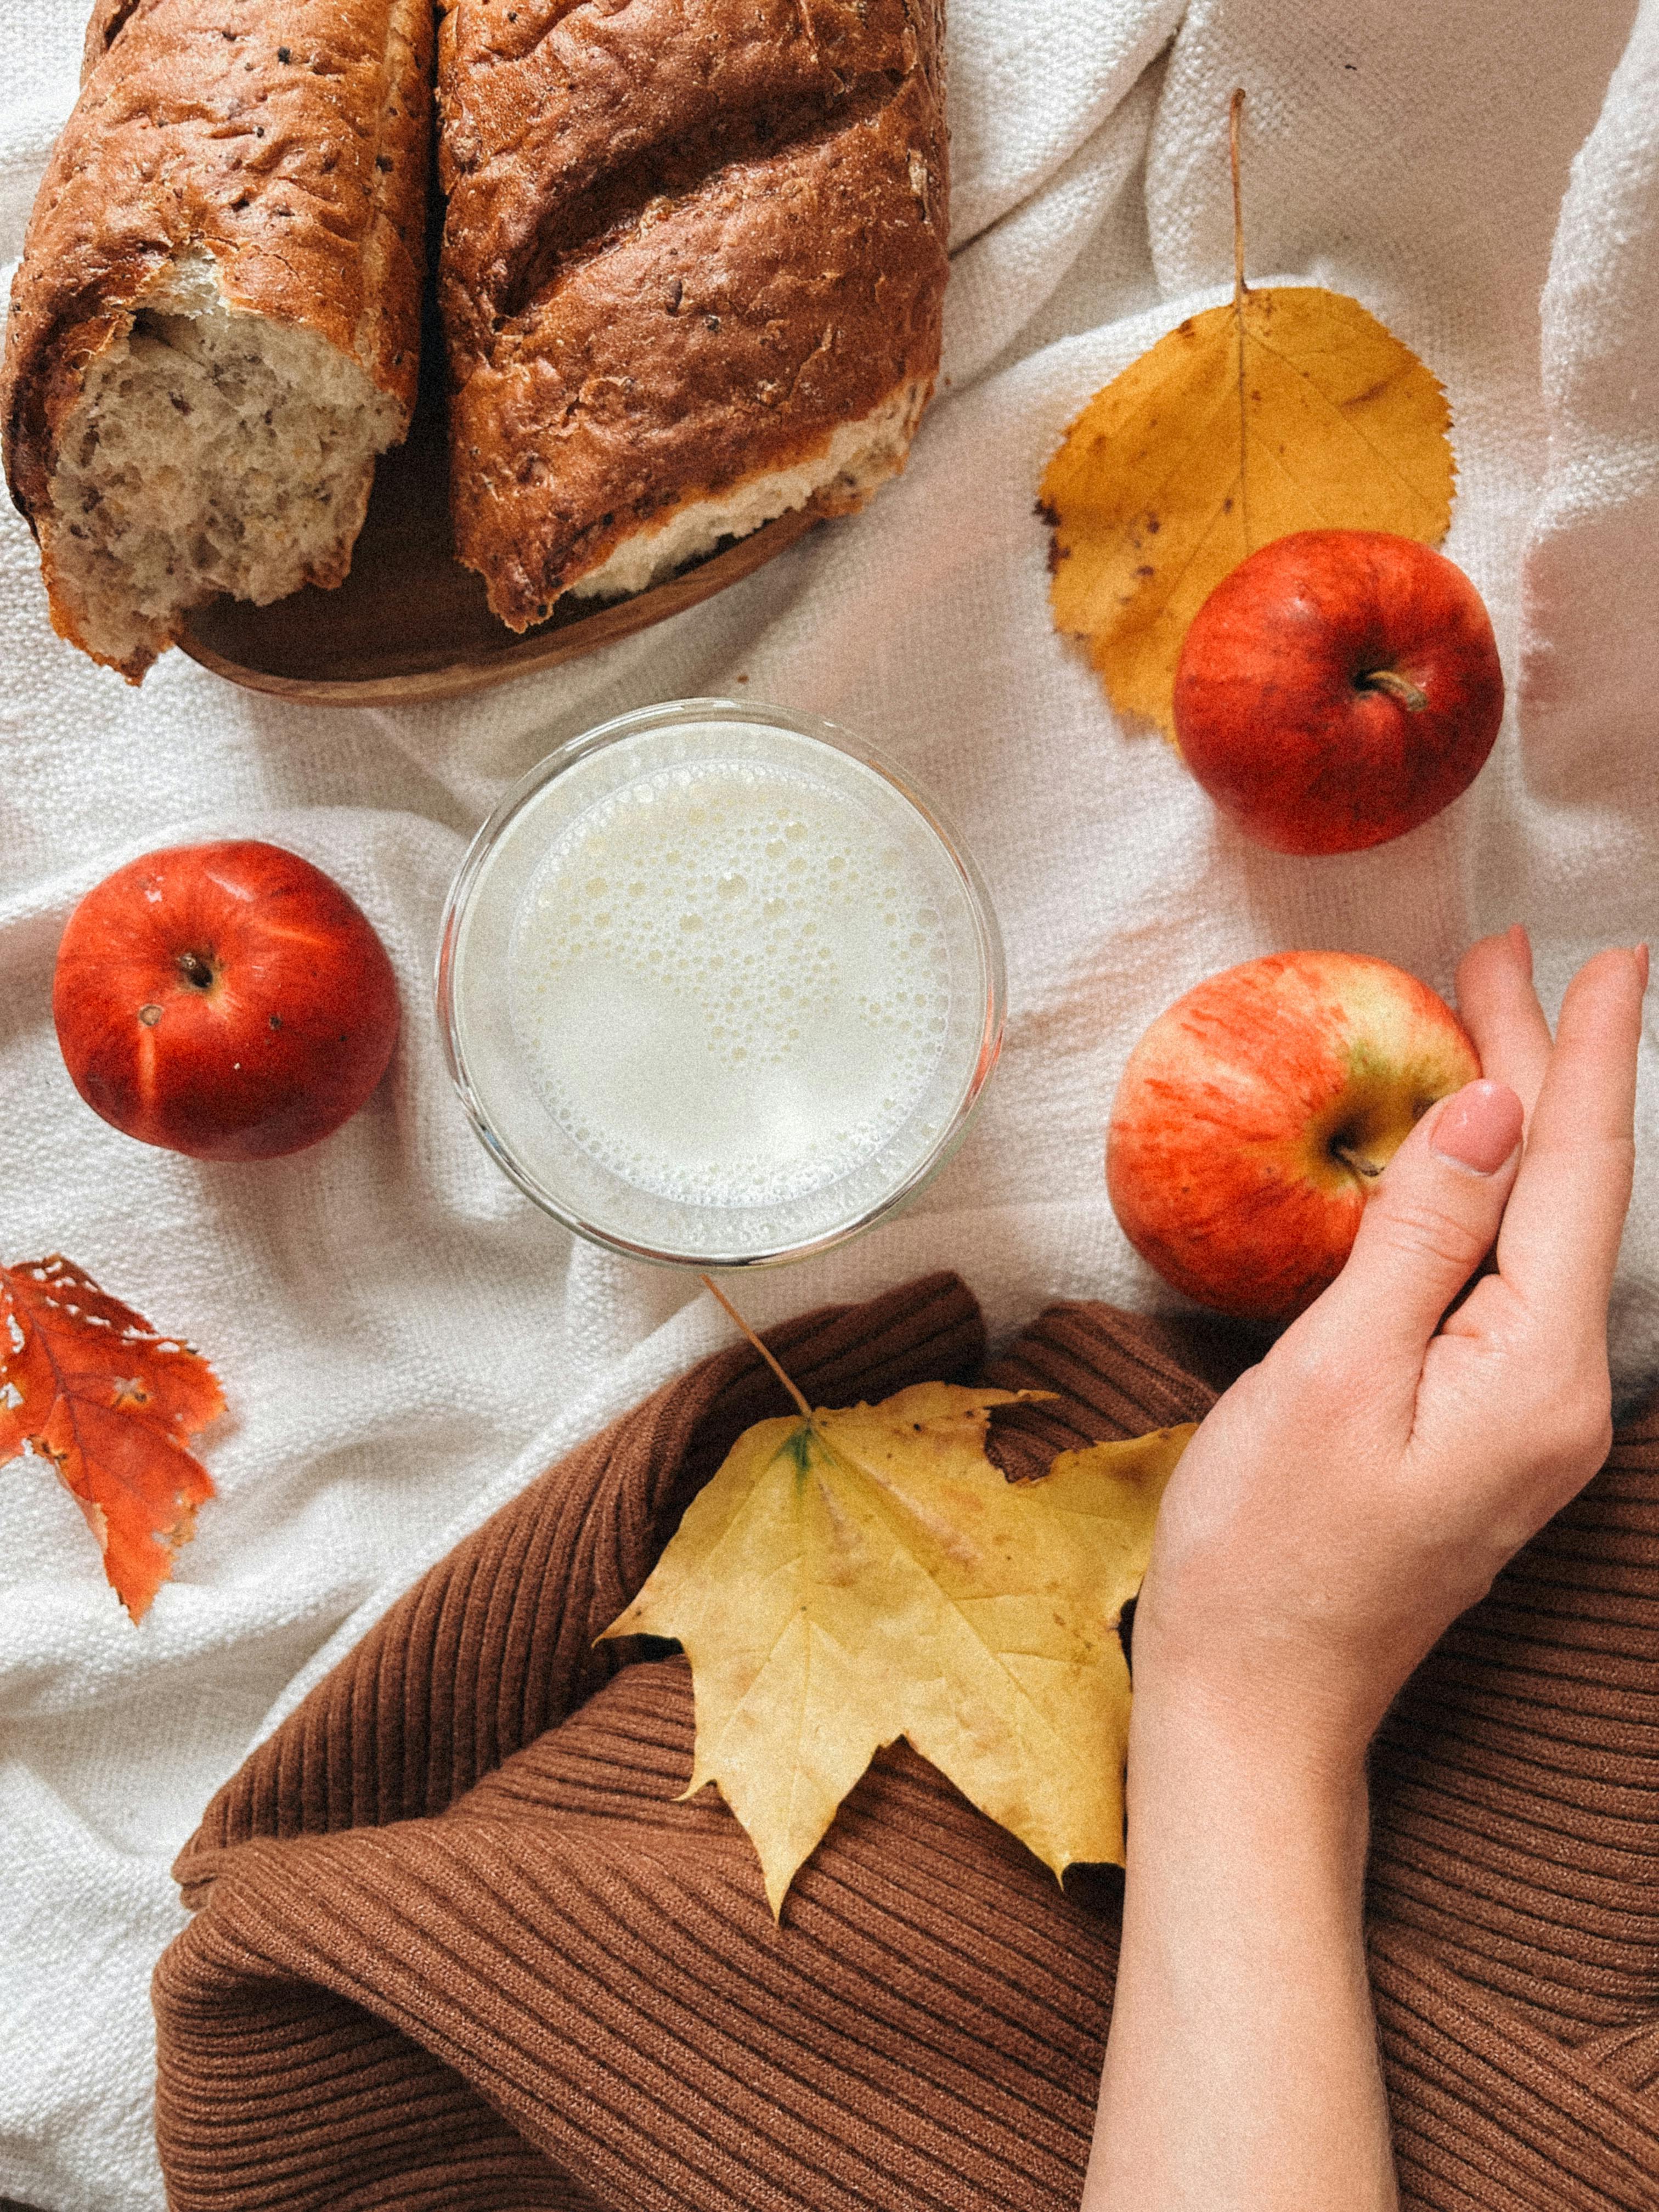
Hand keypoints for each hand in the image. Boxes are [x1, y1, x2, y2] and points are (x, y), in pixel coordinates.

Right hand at [1131, 926, 1645, 1774]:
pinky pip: (1502, 1283)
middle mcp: (1560, 1394)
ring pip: (1535, 1235)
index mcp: (1536, 1373)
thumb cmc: (1270, 1551)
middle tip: (1500, 958)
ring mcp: (1527, 1420)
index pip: (1578, 1175)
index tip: (1607, 956)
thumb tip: (1491, 1112)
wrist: (1258, 1701)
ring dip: (1513, 1125)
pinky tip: (1458, 1164)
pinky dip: (1483, 1200)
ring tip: (1485, 1028)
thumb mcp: (1334, 1373)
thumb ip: (1421, 1236)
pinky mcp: (1484, 1433)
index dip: (1588, 1057)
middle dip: (1540, 1070)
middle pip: (1563, 1196)